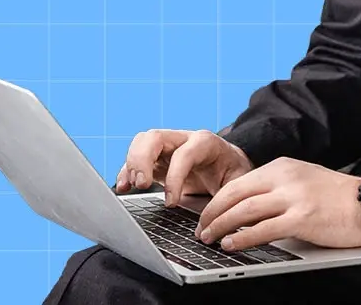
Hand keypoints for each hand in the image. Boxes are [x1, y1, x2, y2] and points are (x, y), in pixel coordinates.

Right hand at [114, 128, 253, 205]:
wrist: (231, 164)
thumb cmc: (234, 173)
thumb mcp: (237, 184)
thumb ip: (226, 199)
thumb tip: (209, 224)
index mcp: (206, 143)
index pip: (184, 154)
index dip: (174, 177)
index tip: (171, 203)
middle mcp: (183, 140)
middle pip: (155, 137)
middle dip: (143, 160)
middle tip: (141, 186)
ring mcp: (168, 147)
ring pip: (142, 142)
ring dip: (131, 164)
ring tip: (129, 186)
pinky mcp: (157, 159)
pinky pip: (136, 158)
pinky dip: (126, 171)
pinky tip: (123, 187)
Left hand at [193, 157, 360, 250]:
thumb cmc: (341, 198)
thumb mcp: (305, 181)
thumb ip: (278, 189)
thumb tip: (248, 208)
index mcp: (284, 166)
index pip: (240, 181)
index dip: (218, 199)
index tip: (206, 213)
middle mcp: (286, 176)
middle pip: (235, 193)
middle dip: (212, 212)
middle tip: (200, 227)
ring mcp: (294, 196)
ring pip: (244, 210)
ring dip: (220, 225)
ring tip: (208, 238)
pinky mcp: (302, 217)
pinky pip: (263, 229)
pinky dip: (242, 238)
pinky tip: (231, 244)